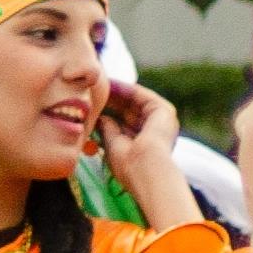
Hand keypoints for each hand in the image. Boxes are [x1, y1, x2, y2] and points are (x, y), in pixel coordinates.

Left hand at [97, 79, 197, 226]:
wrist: (146, 169)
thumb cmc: (127, 165)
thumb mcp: (113, 144)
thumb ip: (108, 129)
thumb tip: (101, 118)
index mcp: (145, 142)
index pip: (123, 121)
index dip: (107, 111)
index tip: (88, 102)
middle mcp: (155, 130)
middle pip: (129, 109)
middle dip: (110, 99)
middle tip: (90, 88)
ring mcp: (162, 120)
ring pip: (135, 100)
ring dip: (116, 91)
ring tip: (97, 83)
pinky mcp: (164, 111)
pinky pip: (142, 95)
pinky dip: (126, 89)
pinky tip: (109, 84)